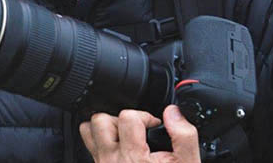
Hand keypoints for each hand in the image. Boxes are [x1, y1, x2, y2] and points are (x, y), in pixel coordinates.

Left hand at [80, 106, 199, 162]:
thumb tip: (173, 113)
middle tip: (137, 130)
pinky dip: (102, 143)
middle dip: (120, 119)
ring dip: (105, 129)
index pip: (128, 117)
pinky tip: (119, 149)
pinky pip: (91, 148)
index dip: (145, 116)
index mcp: (133, 156)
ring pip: (89, 132)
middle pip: (101, 120)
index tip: (154, 126)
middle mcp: (111, 160)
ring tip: (125, 137)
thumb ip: (183, 136)